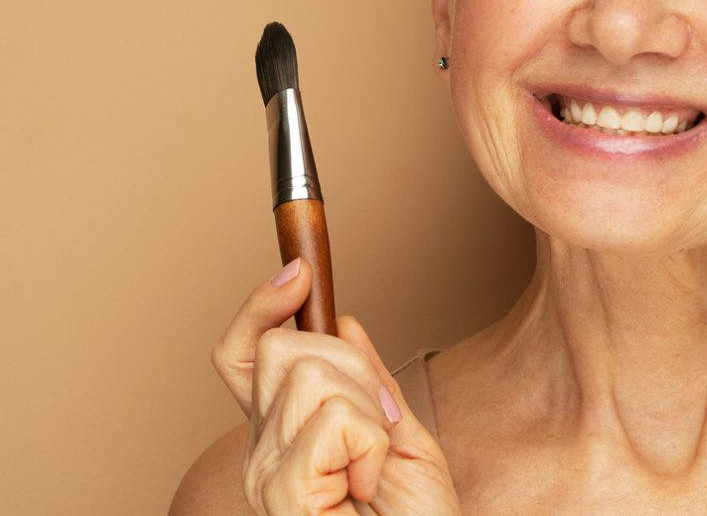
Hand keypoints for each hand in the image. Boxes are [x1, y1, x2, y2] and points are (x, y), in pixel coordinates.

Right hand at [211, 258, 461, 514]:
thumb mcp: (400, 434)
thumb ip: (366, 379)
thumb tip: (340, 319)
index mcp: (284, 434)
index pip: (245, 355)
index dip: (259, 307)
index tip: (295, 273)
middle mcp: (261, 451)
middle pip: (286, 348)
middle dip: (349, 365)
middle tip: (379, 423)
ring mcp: (265, 473)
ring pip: (313, 375)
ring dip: (366, 409)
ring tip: (374, 464)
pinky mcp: (280, 493)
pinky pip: (333, 420)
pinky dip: (369, 443)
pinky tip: (368, 484)